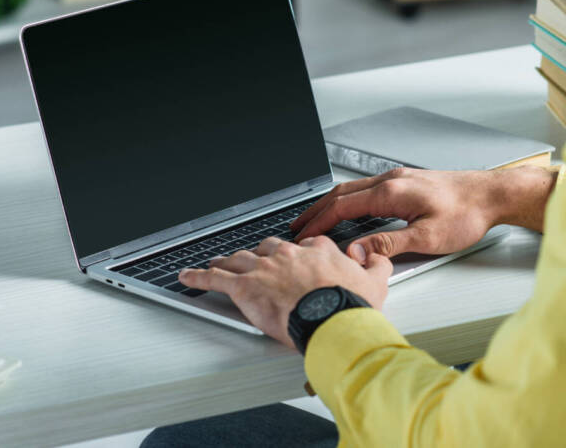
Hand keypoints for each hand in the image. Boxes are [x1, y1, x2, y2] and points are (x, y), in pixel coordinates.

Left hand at [178, 236, 390, 346]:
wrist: (332, 320)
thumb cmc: (350, 306)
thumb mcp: (376, 282)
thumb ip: (377, 265)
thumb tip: (378, 257)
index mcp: (318, 252)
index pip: (304, 246)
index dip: (298, 254)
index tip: (296, 260)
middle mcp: (288, 255)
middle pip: (268, 249)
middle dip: (261, 256)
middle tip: (256, 263)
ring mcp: (264, 269)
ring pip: (239, 260)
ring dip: (228, 262)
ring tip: (219, 263)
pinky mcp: (244, 288)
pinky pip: (215, 279)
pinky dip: (198, 277)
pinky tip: (187, 277)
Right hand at [291, 166, 556, 263]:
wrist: (491, 194)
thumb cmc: (467, 213)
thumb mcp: (427, 237)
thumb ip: (388, 244)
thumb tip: (356, 251)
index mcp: (391, 192)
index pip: (342, 207)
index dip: (318, 222)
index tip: (302, 235)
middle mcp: (391, 180)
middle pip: (341, 194)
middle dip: (316, 210)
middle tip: (297, 227)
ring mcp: (398, 178)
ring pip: (353, 189)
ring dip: (331, 204)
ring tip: (316, 218)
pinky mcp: (407, 181)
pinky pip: (367, 188)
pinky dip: (348, 200)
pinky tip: (349, 209)